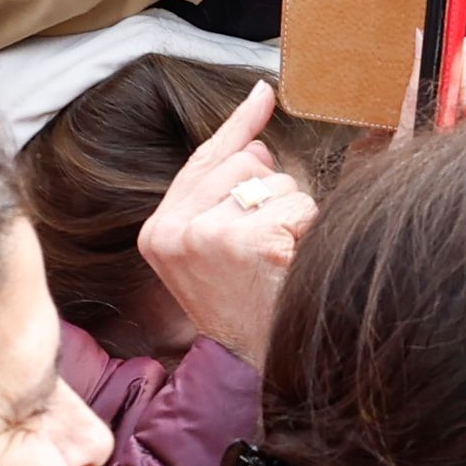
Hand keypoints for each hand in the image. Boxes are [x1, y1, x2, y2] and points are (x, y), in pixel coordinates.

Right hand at [135, 81, 315, 362]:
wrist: (257, 370)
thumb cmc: (243, 309)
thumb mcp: (213, 249)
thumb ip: (225, 186)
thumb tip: (257, 104)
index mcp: (159, 231)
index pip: (203, 160)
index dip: (238, 127)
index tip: (264, 94)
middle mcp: (173, 230)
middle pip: (246, 164)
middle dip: (271, 194)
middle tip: (266, 247)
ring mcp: (207, 235)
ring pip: (276, 185)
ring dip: (292, 218)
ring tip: (276, 264)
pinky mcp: (246, 242)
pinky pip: (297, 207)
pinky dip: (306, 233)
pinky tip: (288, 267)